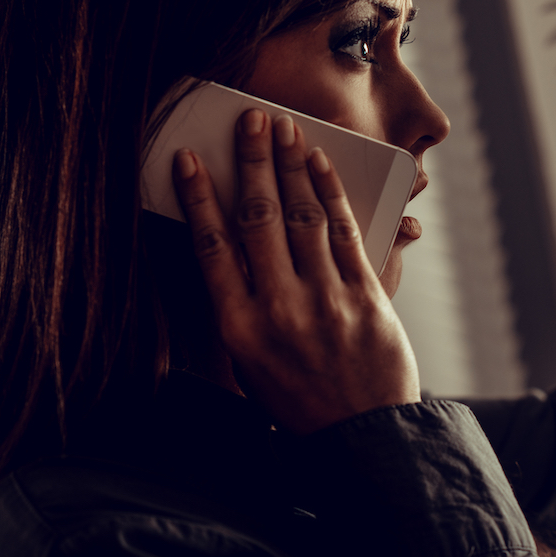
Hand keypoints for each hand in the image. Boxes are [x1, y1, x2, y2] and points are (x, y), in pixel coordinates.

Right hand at [172, 109, 420, 433]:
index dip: (199, 196)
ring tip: (283, 129)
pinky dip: (330, 192)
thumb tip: (230, 240)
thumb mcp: (248, 362)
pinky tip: (319, 164)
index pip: (211, 246)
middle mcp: (279, 308)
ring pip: (302, 216)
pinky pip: (344, 232)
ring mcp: (325, 299)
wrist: (361, 436)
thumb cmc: (298, 397)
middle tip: (250, 120)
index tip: (190, 158)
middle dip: (253, 162)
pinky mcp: (364, 295)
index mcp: (239, 328)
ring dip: (291, 165)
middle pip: (258, 218)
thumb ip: (240, 303)